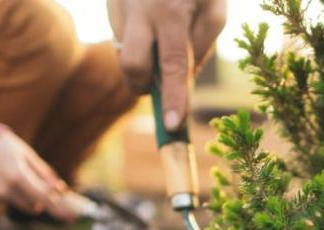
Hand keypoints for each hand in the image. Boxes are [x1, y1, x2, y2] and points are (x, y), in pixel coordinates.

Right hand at [0, 131, 75, 221]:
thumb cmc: (1, 145)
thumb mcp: (25, 152)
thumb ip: (42, 172)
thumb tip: (59, 189)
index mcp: (17, 174)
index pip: (42, 196)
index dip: (57, 207)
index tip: (70, 216)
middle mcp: (4, 188)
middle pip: (33, 205)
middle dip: (45, 203)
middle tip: (58, 204)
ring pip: (20, 203)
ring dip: (28, 197)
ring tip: (18, 176)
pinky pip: (6, 198)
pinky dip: (9, 191)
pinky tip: (0, 175)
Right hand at [107, 0, 226, 129]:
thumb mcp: (214, 7)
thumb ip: (202, 45)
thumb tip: (181, 80)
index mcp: (171, 12)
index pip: (172, 65)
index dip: (172, 97)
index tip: (172, 124)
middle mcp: (139, 11)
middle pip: (132, 66)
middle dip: (141, 85)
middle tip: (153, 84)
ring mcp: (119, 7)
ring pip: (125, 52)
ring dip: (143, 54)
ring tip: (161, 28)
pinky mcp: (109, 4)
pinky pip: (122, 36)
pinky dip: (138, 38)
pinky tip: (149, 17)